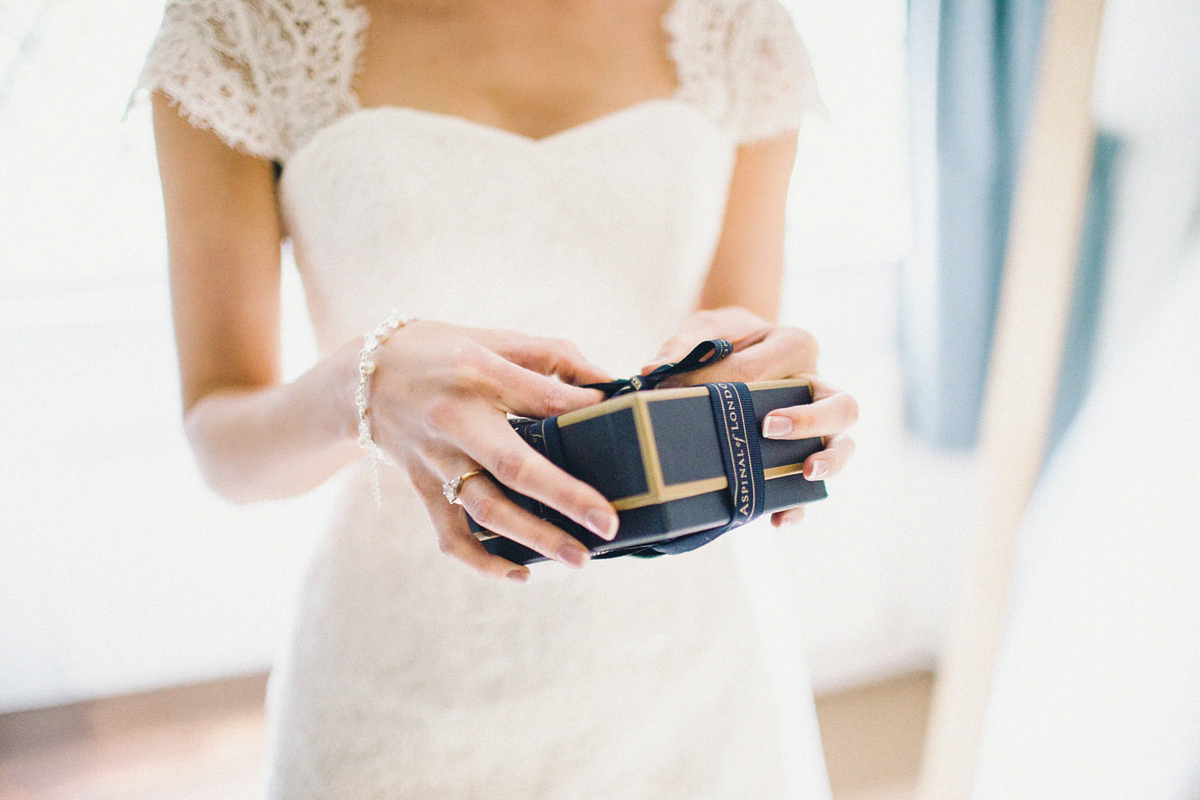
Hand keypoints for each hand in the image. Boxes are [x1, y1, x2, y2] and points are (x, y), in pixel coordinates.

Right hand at [365, 321, 619, 581]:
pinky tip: (520, 573)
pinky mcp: (423, 486)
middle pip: (514, 466)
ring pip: (485, 509)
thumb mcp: (494, 339)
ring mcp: (437, 459)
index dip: (583, 411)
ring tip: (579, 558)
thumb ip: (552, 357)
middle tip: (608, 523)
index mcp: (478, 373)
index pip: (541, 397)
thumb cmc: (443, 352)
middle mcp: (455, 420)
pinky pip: (450, 533)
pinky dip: (482, 560)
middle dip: (565, 497)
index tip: (620, 421)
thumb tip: (606, 384)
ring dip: (534, 537)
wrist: (363, 377)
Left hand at [643, 307, 857, 527]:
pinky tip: (777, 519)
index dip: (721, 383)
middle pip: (841, 405)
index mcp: (795, 344)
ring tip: (805, 472)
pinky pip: (814, 486)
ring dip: (828, 461)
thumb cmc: (725, 337)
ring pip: (843, 444)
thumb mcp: (705, 328)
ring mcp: (817, 422)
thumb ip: (683, 344)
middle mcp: (817, 383)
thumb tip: (652, 371)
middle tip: (769, 428)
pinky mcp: (803, 452)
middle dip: (809, 420)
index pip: (762, 369)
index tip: (681, 392)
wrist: (740, 344)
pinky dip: (799, 505)